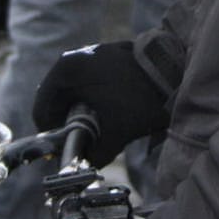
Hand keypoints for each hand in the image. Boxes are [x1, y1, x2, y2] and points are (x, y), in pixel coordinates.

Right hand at [32, 41, 168, 167]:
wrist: (176, 73)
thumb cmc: (141, 100)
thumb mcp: (114, 134)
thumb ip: (93, 155)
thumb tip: (84, 166)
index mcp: (67, 70)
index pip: (42, 107)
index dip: (50, 133)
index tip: (61, 150)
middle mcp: (75, 56)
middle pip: (57, 98)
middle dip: (66, 122)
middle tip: (80, 142)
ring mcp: (92, 52)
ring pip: (75, 89)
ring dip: (80, 110)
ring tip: (96, 129)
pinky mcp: (108, 54)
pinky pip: (90, 80)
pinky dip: (93, 98)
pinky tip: (108, 112)